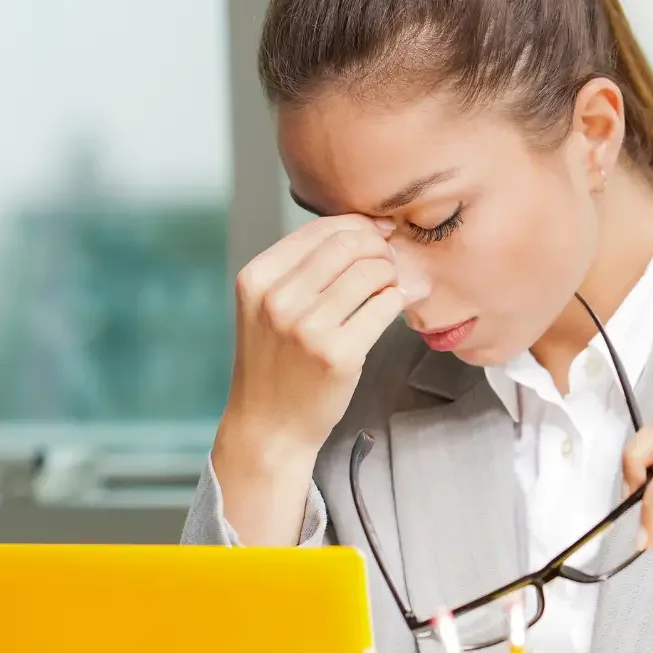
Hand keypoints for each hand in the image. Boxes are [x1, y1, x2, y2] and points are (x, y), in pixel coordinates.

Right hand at [212, 216, 431, 542]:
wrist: (269, 427)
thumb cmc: (275, 364)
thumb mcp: (267, 307)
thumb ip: (302, 268)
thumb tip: (364, 229)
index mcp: (257, 278)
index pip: (320, 228)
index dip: (359, 225)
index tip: (378, 234)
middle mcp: (277, 298)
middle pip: (349, 244)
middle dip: (379, 247)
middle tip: (389, 262)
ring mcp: (306, 327)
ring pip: (371, 272)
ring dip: (391, 274)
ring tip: (389, 287)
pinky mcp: (337, 354)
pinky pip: (384, 305)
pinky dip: (395, 300)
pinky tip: (390, 308)